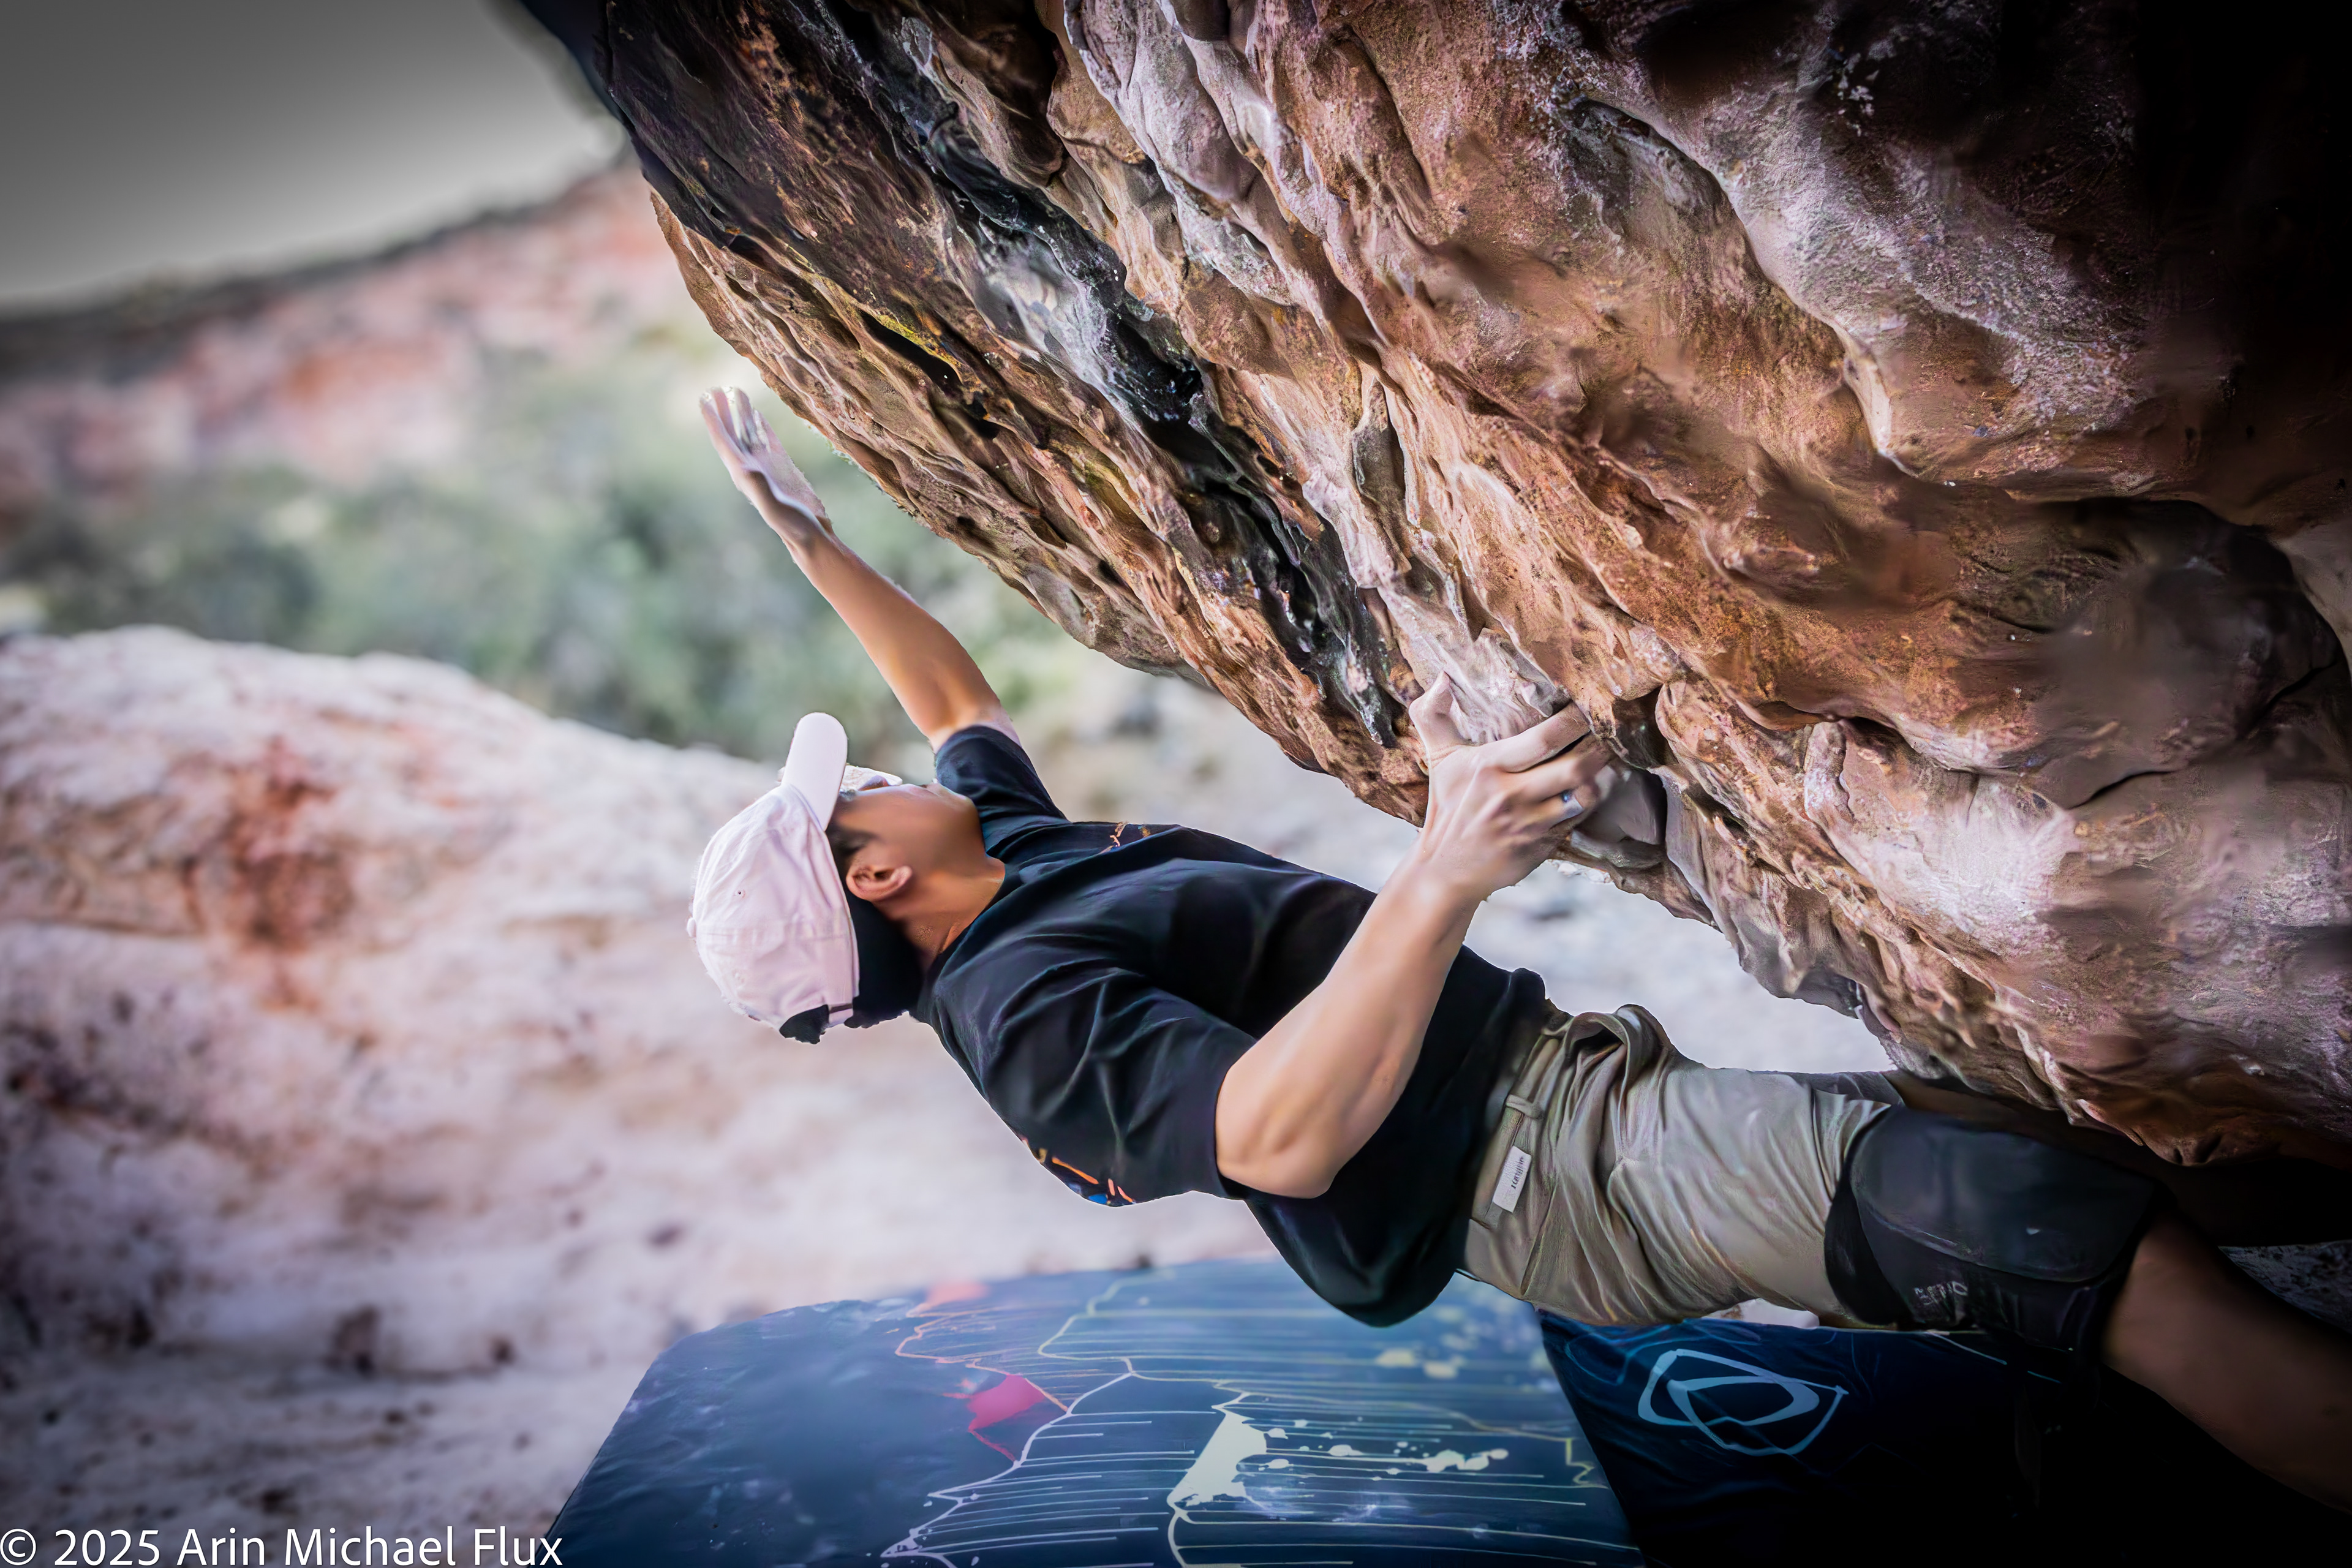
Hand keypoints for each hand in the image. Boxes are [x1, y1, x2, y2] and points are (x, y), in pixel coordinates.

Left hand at [701, 387, 830, 548]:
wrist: (810, 536)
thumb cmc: (793, 526)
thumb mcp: (774, 507)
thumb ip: (759, 488)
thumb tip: (747, 468)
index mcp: (744, 474)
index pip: (724, 442)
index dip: (713, 419)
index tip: (704, 397)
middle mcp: (751, 467)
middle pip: (732, 434)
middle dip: (722, 411)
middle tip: (714, 388)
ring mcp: (766, 466)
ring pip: (749, 433)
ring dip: (741, 414)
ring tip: (735, 391)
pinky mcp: (782, 466)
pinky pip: (767, 440)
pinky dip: (761, 425)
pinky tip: (757, 413)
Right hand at [1406, 675, 1613, 902]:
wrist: (1445, 869)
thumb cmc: (1446, 806)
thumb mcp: (1439, 759)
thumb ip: (1434, 714)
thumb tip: (1442, 676)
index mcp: (1489, 766)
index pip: (1544, 738)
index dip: (1576, 720)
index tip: (1590, 704)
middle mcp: (1510, 795)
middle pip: (1574, 766)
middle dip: (1601, 745)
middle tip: (1615, 729)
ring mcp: (1529, 824)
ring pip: (1584, 795)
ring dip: (1606, 775)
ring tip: (1617, 757)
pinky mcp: (1541, 846)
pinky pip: (1578, 819)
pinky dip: (1594, 801)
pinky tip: (1602, 785)